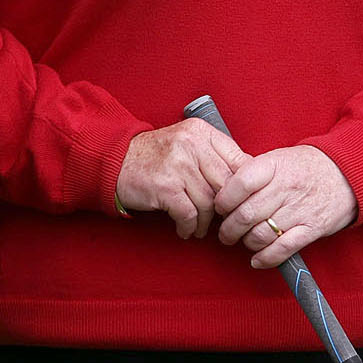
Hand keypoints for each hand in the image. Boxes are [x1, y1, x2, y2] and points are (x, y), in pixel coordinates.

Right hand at [117, 115, 247, 236]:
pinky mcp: (165, 186)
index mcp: (201, 132)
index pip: (238, 160)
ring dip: (205, 222)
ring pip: (209, 202)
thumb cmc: (155, 156)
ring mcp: (178, 165)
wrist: (114, 160)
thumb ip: (214, 156)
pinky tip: (185, 230)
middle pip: (226, 184)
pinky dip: (189, 227)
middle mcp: (191, 144)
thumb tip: (248, 180)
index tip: (239, 202)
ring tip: (200, 228)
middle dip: (226, 208)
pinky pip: (189, 214)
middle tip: (222, 220)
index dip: (243, 187)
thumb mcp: (186, 143)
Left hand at [213, 144, 357, 269]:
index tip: (220, 208)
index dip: (223, 200)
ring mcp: (300, 209)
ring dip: (247, 243)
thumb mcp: (279, 158)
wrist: (348, 173)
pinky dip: (266, 258)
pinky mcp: (313, 228)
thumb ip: (252, 172)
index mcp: (274, 165)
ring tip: (245, 242)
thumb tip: (222, 193)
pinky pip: (283, 248)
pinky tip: (257, 260)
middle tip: (225, 234)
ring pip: (261, 235)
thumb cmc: (306, 166)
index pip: (239, 184)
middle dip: (229, 230)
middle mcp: (286, 187)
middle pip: (246, 215)